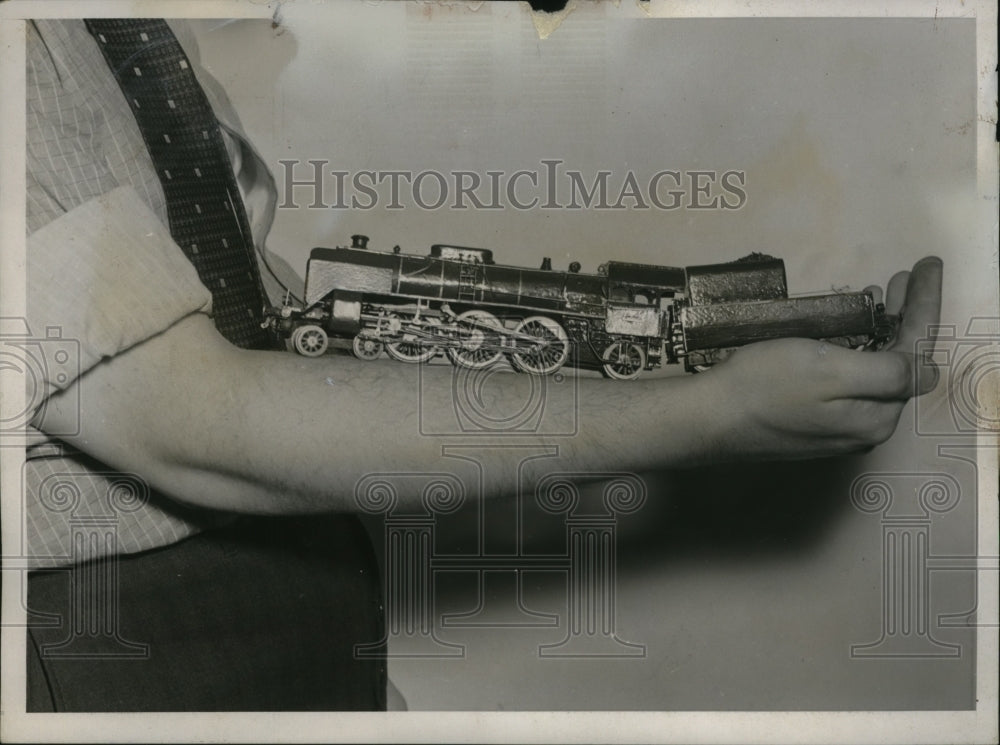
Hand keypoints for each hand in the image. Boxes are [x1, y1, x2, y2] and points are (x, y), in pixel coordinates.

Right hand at [695, 256, 941, 459]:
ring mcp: (838, 429)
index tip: (929, 265)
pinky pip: (850, 383)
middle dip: (907, 317)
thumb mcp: (830, 370)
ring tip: (878, 295)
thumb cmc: (764, 385)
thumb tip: (927, 371)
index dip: (926, 307)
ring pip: (874, 373)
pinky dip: (858, 349)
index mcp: (877, 416)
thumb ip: (888, 372)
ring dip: (882, 331)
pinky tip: (847, 331)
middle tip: (902, 276)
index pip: (917, 355)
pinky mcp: (814, 423)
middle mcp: (865, 427)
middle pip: (899, 364)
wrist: (708, 418)